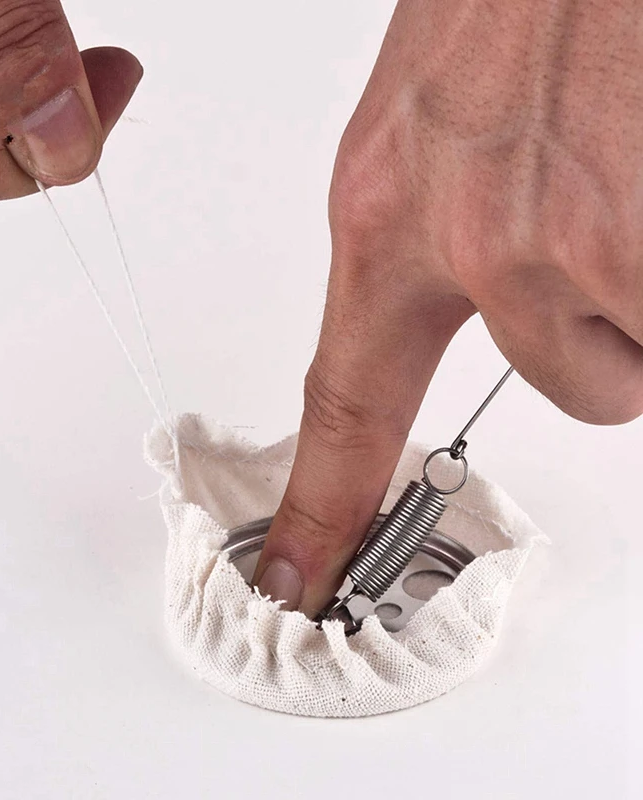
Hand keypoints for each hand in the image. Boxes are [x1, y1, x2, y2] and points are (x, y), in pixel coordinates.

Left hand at [254, 0, 642, 615]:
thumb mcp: (437, 117)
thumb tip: (498, 302)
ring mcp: (573, 245)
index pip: (343, 407)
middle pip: (567, 386)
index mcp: (389, 216)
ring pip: (632, 357)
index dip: (322, 505)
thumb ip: (448, 231)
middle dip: (603, 332)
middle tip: (609, 224)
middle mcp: (474, 245)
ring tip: (632, 178)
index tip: (300, 574)